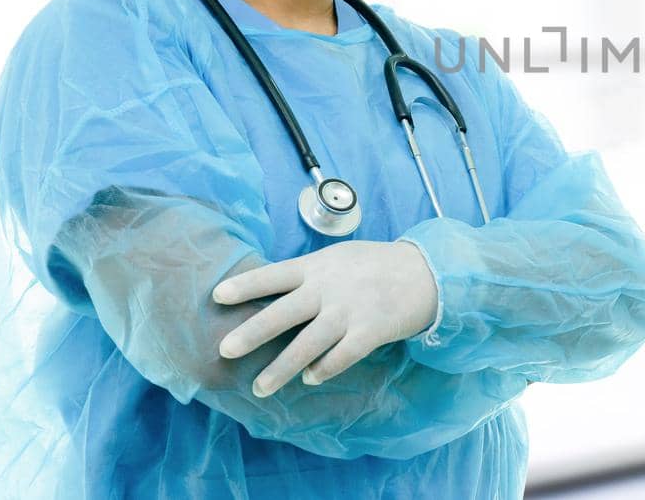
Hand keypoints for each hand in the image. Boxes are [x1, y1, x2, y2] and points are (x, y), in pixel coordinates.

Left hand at [212, 239, 438, 396]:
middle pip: (283, 312)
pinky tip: (310, 379)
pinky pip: (341, 356)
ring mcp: (350, 311)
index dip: (246, 285)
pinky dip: (324, 369)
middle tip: (224, 350)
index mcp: (318, 266)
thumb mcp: (339, 258)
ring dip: (282, 368)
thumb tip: (273, 290)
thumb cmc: (377, 265)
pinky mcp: (370, 332)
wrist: (427, 272)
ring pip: (308, 344)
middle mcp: (329, 288)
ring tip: (260, 387)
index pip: (275, 274)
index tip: (217, 296)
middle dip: (252, 332)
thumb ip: (310, 274)